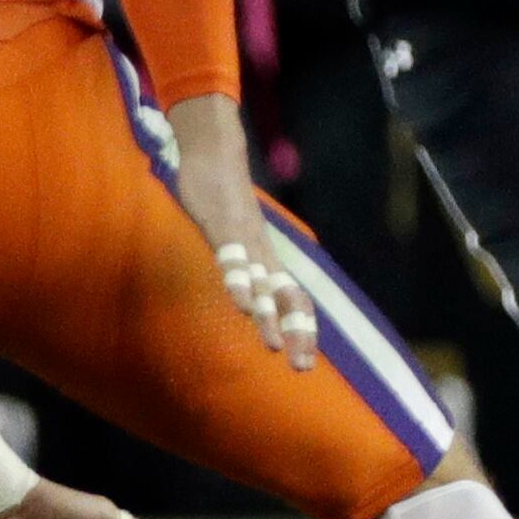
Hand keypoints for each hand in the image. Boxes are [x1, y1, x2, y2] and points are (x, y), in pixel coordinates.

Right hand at [167, 93, 314, 368]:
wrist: (214, 150)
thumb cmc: (220, 193)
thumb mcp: (232, 234)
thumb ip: (238, 259)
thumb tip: (242, 283)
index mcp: (265, 257)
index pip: (295, 298)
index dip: (302, 330)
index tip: (303, 362)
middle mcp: (262, 252)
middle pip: (288, 297)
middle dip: (296, 334)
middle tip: (300, 368)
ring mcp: (244, 240)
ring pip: (263, 283)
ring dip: (269, 316)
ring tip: (272, 345)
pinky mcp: (222, 226)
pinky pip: (233, 259)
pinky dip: (240, 283)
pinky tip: (244, 305)